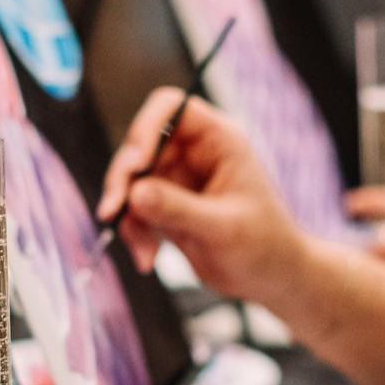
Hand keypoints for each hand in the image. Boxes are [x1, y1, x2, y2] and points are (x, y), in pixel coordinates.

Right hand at [97, 89, 309, 307]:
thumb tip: (135, 193)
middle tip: (113, 212)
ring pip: (130, 182)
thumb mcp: (223, 228)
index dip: (145, 128)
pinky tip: (148, 260)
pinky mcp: (164, 206)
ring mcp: (176, 179)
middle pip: (139, 147)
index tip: (136, 164)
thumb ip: (178, 208)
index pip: (170, 107)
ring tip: (145, 254)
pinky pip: (133, 210)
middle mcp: (193, 153)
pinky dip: (134, 233)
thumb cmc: (263, 245)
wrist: (271, 278)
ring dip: (128, 216)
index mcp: (217, 139)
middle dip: (123, 181)